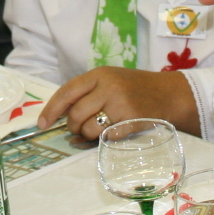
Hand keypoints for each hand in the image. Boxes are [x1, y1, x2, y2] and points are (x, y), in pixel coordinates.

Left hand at [37, 67, 200, 138]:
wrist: (170, 94)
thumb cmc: (136, 88)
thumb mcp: (111, 80)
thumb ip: (87, 92)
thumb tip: (61, 116)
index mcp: (100, 74)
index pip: (67, 92)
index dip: (51, 110)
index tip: (43, 124)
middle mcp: (108, 87)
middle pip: (76, 114)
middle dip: (73, 127)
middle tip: (79, 129)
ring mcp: (121, 105)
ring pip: (89, 129)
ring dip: (88, 135)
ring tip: (99, 130)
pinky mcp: (131, 122)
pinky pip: (106, 138)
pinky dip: (105, 140)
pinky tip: (114, 132)